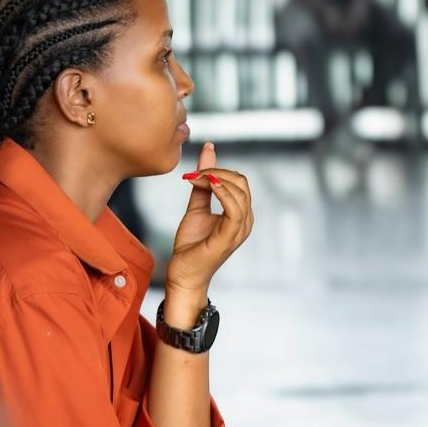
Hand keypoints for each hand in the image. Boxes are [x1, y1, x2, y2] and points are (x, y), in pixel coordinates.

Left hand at [165, 142, 253, 298]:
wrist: (183, 273)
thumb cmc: (191, 246)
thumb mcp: (196, 208)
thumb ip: (202, 184)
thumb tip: (208, 152)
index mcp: (239, 214)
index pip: (238, 181)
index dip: (216, 171)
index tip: (193, 173)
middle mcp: (245, 221)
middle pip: (241, 182)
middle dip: (216, 172)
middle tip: (193, 175)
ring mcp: (239, 230)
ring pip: (239, 191)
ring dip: (215, 178)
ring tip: (195, 180)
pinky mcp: (230, 237)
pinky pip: (234, 208)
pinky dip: (221, 192)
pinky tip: (206, 185)